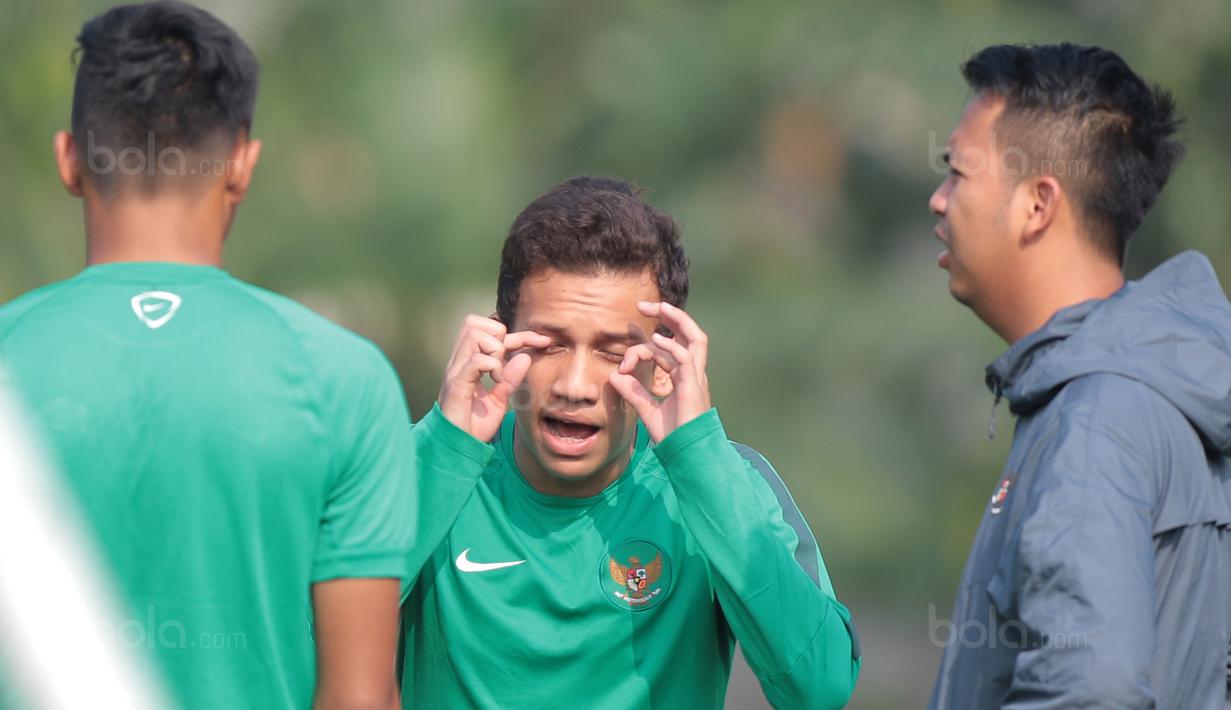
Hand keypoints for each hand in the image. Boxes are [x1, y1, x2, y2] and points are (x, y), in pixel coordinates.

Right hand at [438, 314, 550, 441]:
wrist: (457, 447)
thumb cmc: (474, 425)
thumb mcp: (499, 399)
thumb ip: (510, 378)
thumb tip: (525, 356)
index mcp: (467, 363)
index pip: (490, 332)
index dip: (519, 333)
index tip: (542, 341)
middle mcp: (459, 362)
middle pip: (474, 322)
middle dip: (499, 335)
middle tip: (506, 362)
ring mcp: (455, 370)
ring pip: (474, 334)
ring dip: (495, 349)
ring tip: (499, 374)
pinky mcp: (456, 384)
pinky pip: (476, 359)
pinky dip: (492, 365)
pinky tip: (495, 381)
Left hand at [608, 301, 711, 442]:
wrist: (688, 455)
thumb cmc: (674, 436)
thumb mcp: (648, 410)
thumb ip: (634, 393)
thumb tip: (615, 376)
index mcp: (686, 377)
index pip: (672, 347)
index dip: (647, 345)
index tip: (625, 356)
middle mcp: (694, 374)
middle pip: (691, 334)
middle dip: (671, 315)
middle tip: (646, 305)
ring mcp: (696, 378)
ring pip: (695, 338)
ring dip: (677, 320)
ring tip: (658, 308)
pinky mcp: (693, 387)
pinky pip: (685, 358)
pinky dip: (671, 347)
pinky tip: (656, 342)